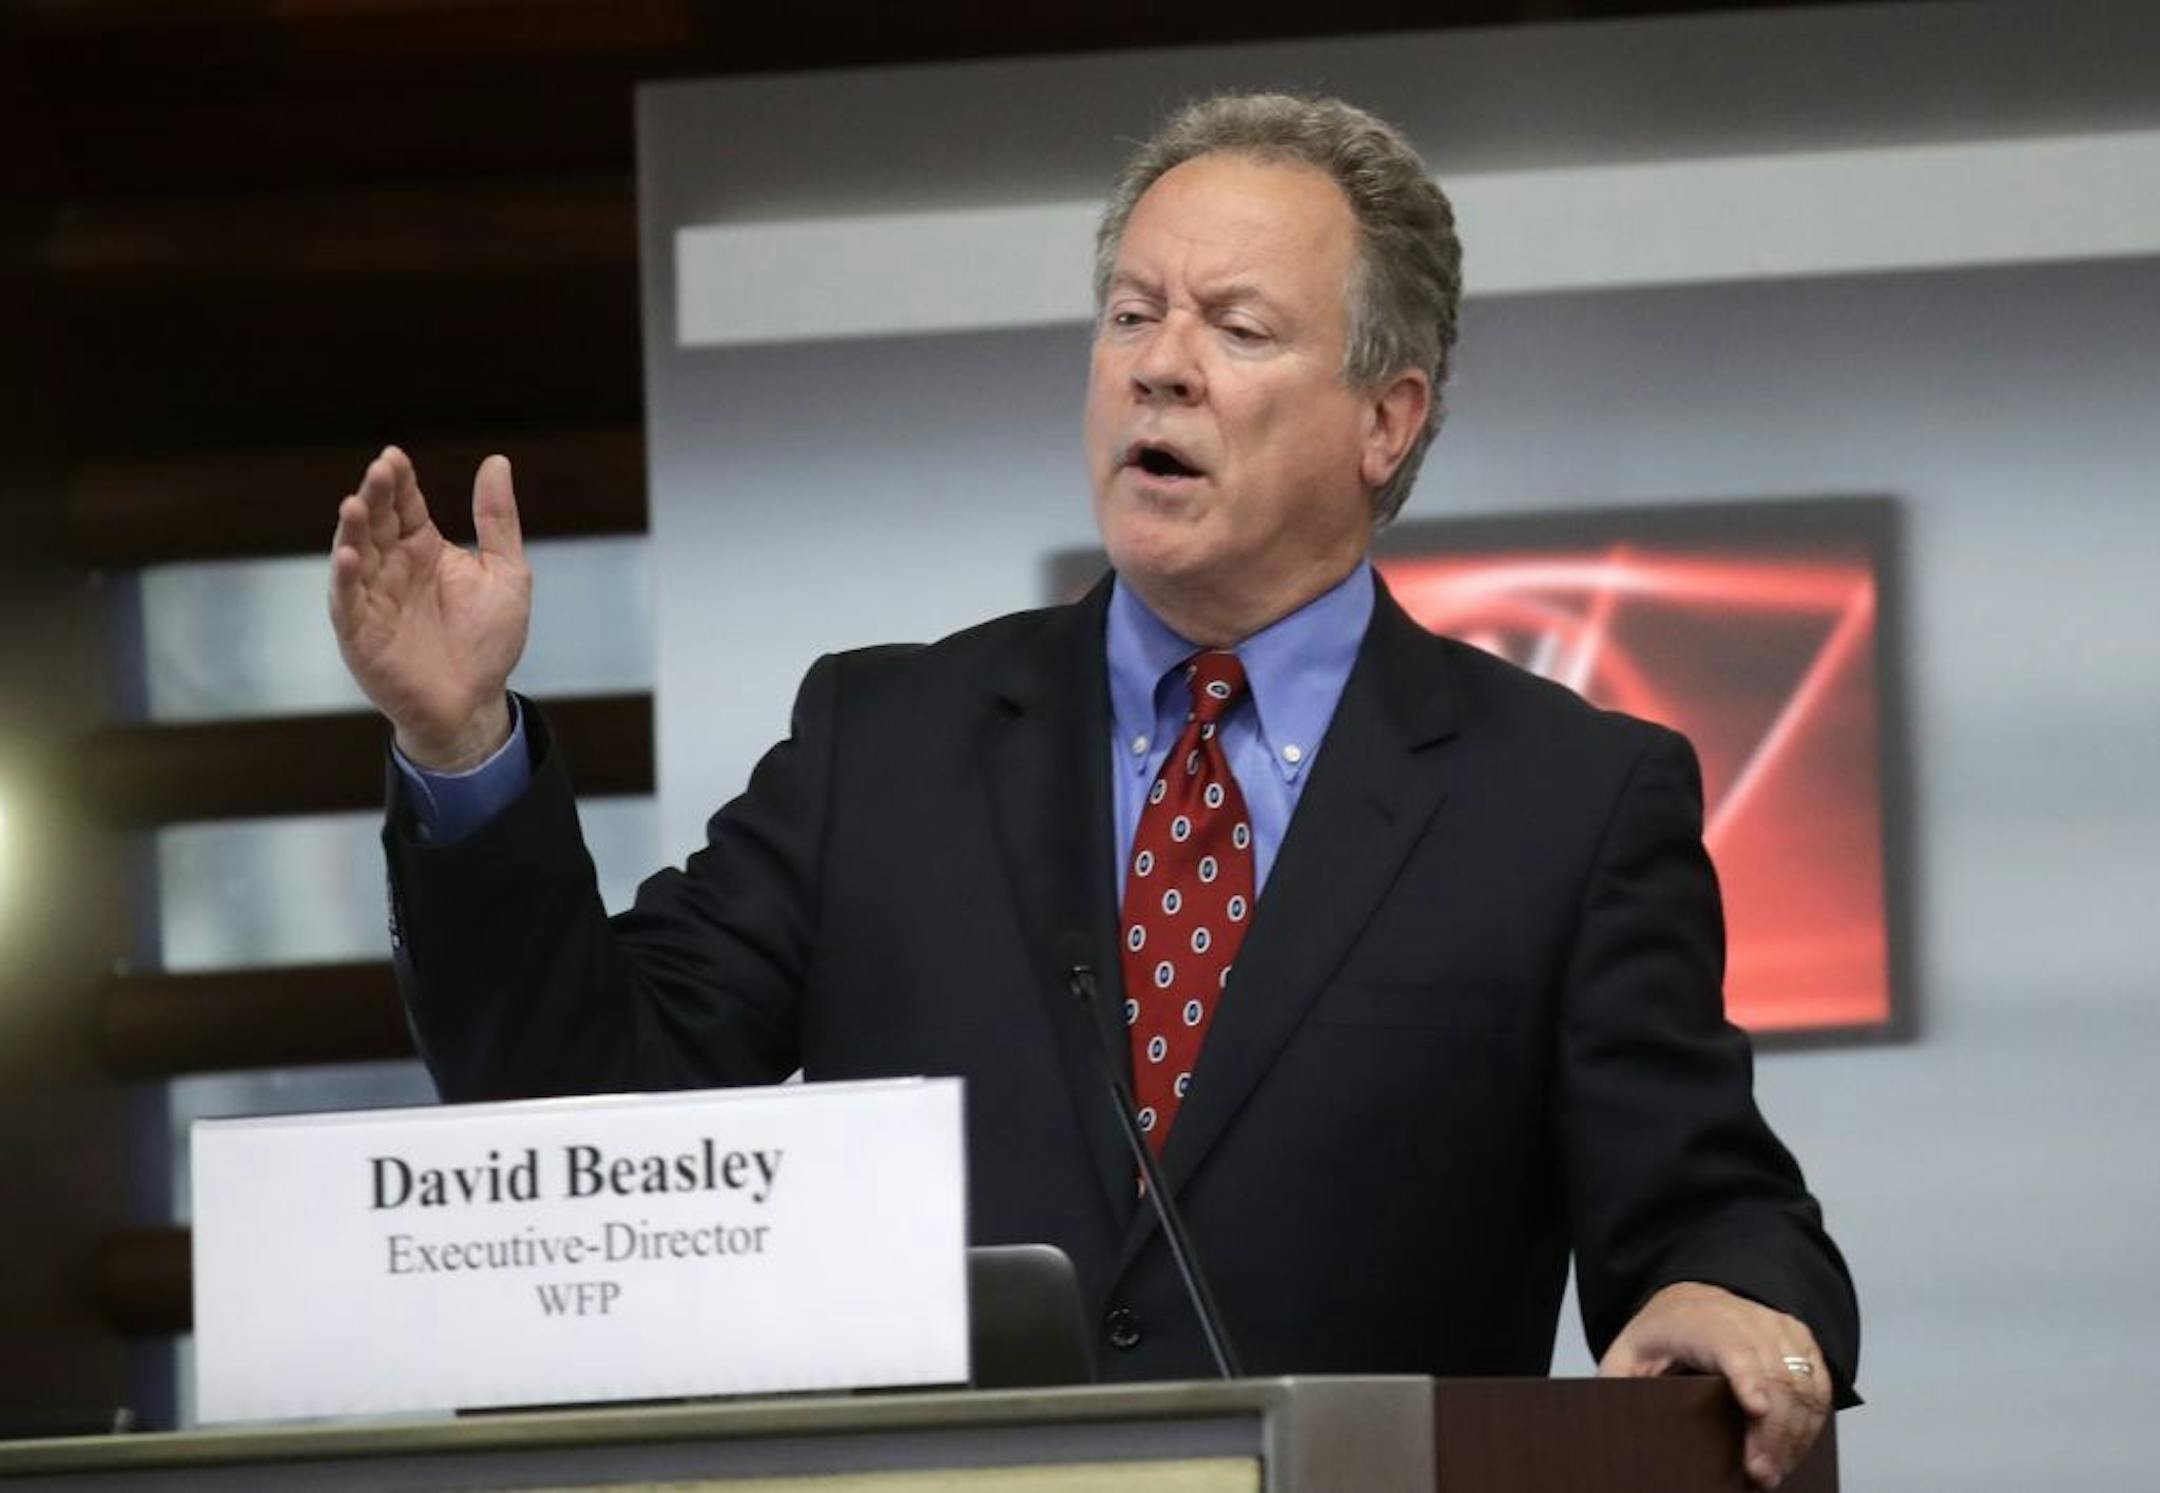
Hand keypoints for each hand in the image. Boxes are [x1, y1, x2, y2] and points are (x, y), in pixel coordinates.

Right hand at [328, 446, 531, 769]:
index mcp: (424, 549)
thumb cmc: (489, 640)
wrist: (476, 702)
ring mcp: (373, 598)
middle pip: (378, 522)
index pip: (406, 505)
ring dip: (353, 530)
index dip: (400, 481)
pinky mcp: (361, 633)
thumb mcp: (506, 572)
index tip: (395, 456)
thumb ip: (497, 520)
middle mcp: (393, 568)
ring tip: (356, 504)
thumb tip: (496, 461)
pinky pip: (347, 602)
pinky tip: (349, 557)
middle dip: (376, 495)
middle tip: (380, 469)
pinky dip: (345, 580)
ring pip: (355, 555)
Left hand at [1599, 1281, 1830, 1488]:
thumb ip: (1616, 1383)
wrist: (1695, 1299)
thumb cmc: (1662, 1334)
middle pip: (1775, 1377)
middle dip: (1773, 1432)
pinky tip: (1794, 1452)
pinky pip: (1819, 1385)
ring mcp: (1779, 1329)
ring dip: (1796, 1436)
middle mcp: (1747, 1320)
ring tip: (1776, 1473)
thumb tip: (1608, 1420)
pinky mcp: (1801, 1341)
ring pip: (1803, 1385)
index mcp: (1700, 1323)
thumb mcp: (1627, 1353)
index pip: (1732, 1348)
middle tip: (1762, 1475)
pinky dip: (1812, 1422)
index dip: (1747, 1377)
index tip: (1755, 1408)